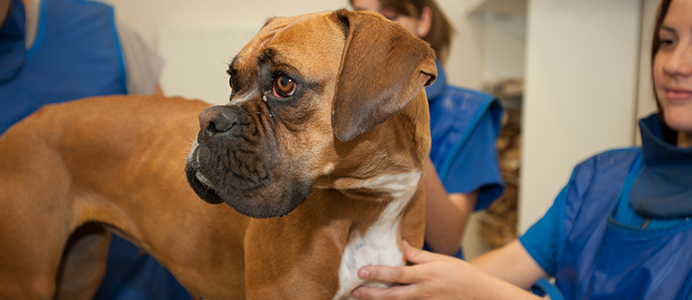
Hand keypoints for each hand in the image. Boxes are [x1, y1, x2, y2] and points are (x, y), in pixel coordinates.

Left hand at [351, 240, 541, 299]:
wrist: (480, 295)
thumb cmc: (461, 274)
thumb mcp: (442, 259)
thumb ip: (420, 255)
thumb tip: (403, 244)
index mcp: (425, 275)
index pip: (396, 273)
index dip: (378, 272)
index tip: (361, 271)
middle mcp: (423, 292)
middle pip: (391, 295)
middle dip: (371, 294)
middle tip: (353, 291)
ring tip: (361, 297)